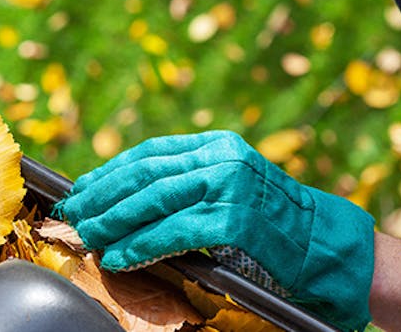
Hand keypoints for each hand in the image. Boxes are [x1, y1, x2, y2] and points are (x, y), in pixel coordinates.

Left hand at [54, 131, 374, 330]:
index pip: (149, 152)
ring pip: (153, 200)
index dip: (110, 171)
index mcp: (218, 144)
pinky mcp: (235, 220)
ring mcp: (230, 186)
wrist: (327, 247)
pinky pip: (173, 232)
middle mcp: (222, 158)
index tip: (82, 189)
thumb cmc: (275, 225)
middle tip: (73, 214)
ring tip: (89, 236)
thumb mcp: (232, 187)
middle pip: (144, 173)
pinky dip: (140, 245)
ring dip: (113, 221)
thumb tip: (128, 198)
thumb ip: (190, 184)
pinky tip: (120, 256)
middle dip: (102, 196)